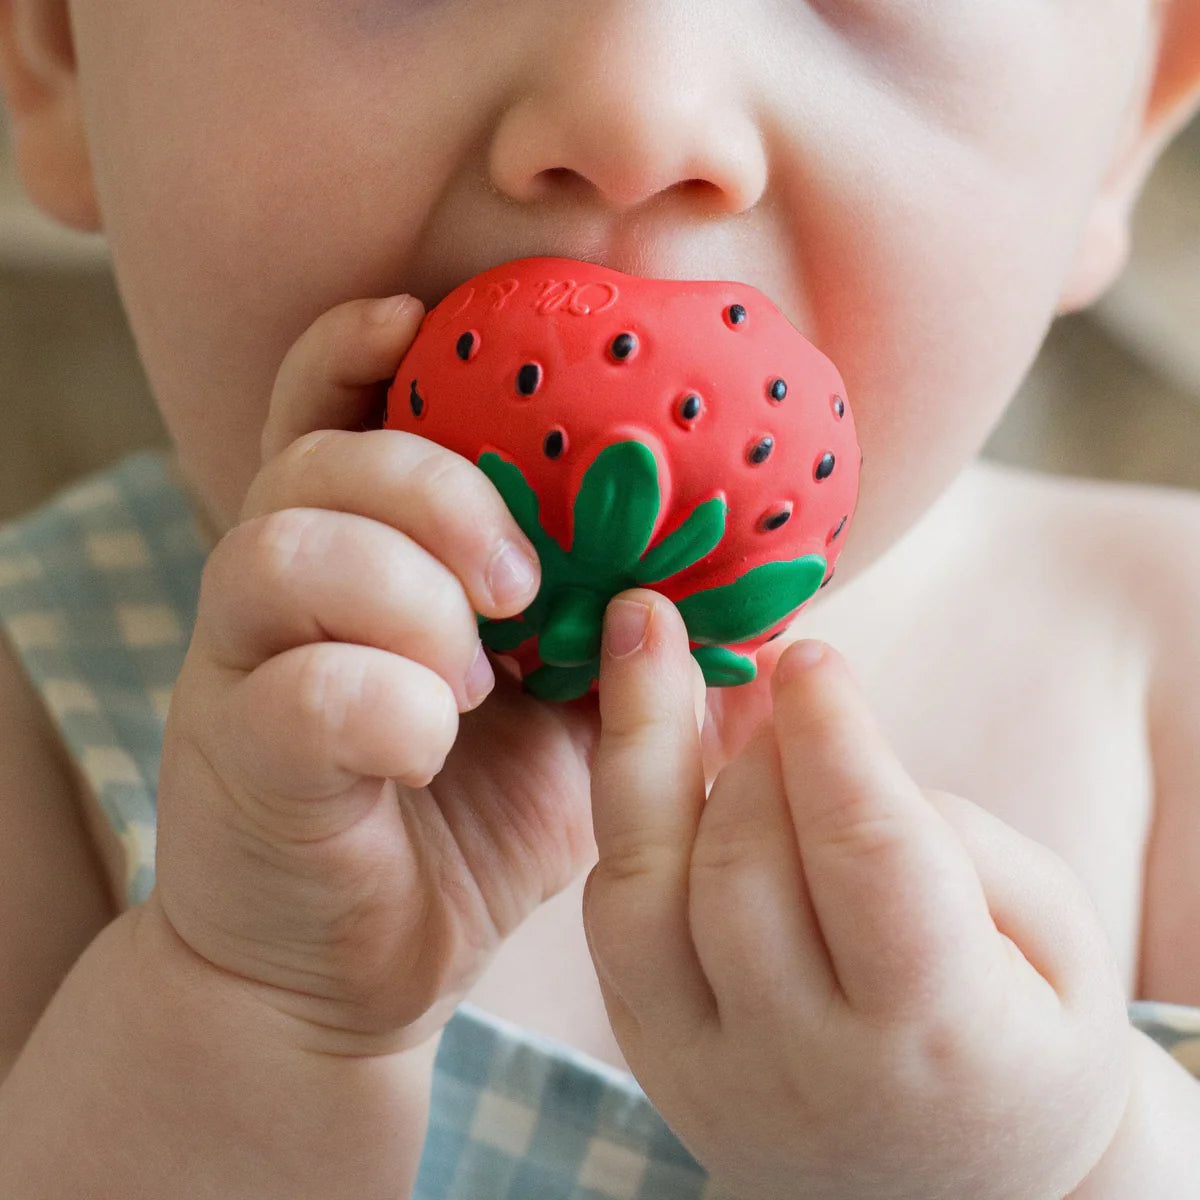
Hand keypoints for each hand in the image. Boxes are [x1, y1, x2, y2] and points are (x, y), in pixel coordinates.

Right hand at [150, 295, 603, 1054]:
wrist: (357, 972)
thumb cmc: (468, 828)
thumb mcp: (571, 729)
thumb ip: (629, 655)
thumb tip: (762, 614)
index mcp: (355, 560)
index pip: (328, 413)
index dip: (358, 350)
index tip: (419, 319)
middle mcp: (278, 595)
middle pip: (314, 462)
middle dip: (432, 493)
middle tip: (524, 580)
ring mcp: (239, 672)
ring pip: (281, 551)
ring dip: (407, 591)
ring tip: (479, 670)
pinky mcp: (234, 762)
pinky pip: (291, 691)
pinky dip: (384, 701)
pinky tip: (430, 743)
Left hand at [584, 590, 1132, 1199]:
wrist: (945, 1186)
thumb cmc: (1020, 1039)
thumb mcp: (1054, 943)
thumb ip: (951, 840)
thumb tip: (817, 742)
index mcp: (937, 1036)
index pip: (870, 863)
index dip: (833, 743)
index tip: (810, 654)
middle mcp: (803, 1063)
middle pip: (740, 869)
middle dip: (749, 747)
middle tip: (762, 665)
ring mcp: (708, 1067)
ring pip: (639, 892)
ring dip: (638, 748)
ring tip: (639, 634)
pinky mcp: (652, 1053)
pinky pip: (615, 919)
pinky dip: (631, 821)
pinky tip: (652, 744)